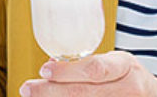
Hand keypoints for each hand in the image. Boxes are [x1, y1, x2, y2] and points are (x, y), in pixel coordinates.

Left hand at [19, 52, 156, 96]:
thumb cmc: (129, 78)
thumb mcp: (117, 64)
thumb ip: (90, 65)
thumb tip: (51, 66)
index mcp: (125, 66)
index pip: (94, 69)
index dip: (67, 71)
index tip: (44, 70)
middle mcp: (128, 87)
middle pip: (84, 92)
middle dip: (51, 91)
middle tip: (27, 88)